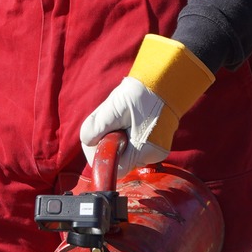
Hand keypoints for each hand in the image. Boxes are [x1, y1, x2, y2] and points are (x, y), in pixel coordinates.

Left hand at [78, 35, 213, 179]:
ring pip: (125, 153)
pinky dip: (127, 136)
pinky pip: (134, 147)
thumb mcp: (115, 107)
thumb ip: (97, 126)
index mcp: (143, 151)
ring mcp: (155, 152)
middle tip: (111, 122)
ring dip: (117, 139)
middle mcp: (151, 156)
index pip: (114, 168)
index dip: (102, 155)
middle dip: (109, 143)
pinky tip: (129, 121)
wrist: (165, 83)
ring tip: (121, 118)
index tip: (101, 136)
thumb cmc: (141, 94)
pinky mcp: (156, 146)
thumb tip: (86, 140)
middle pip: (119, 161)